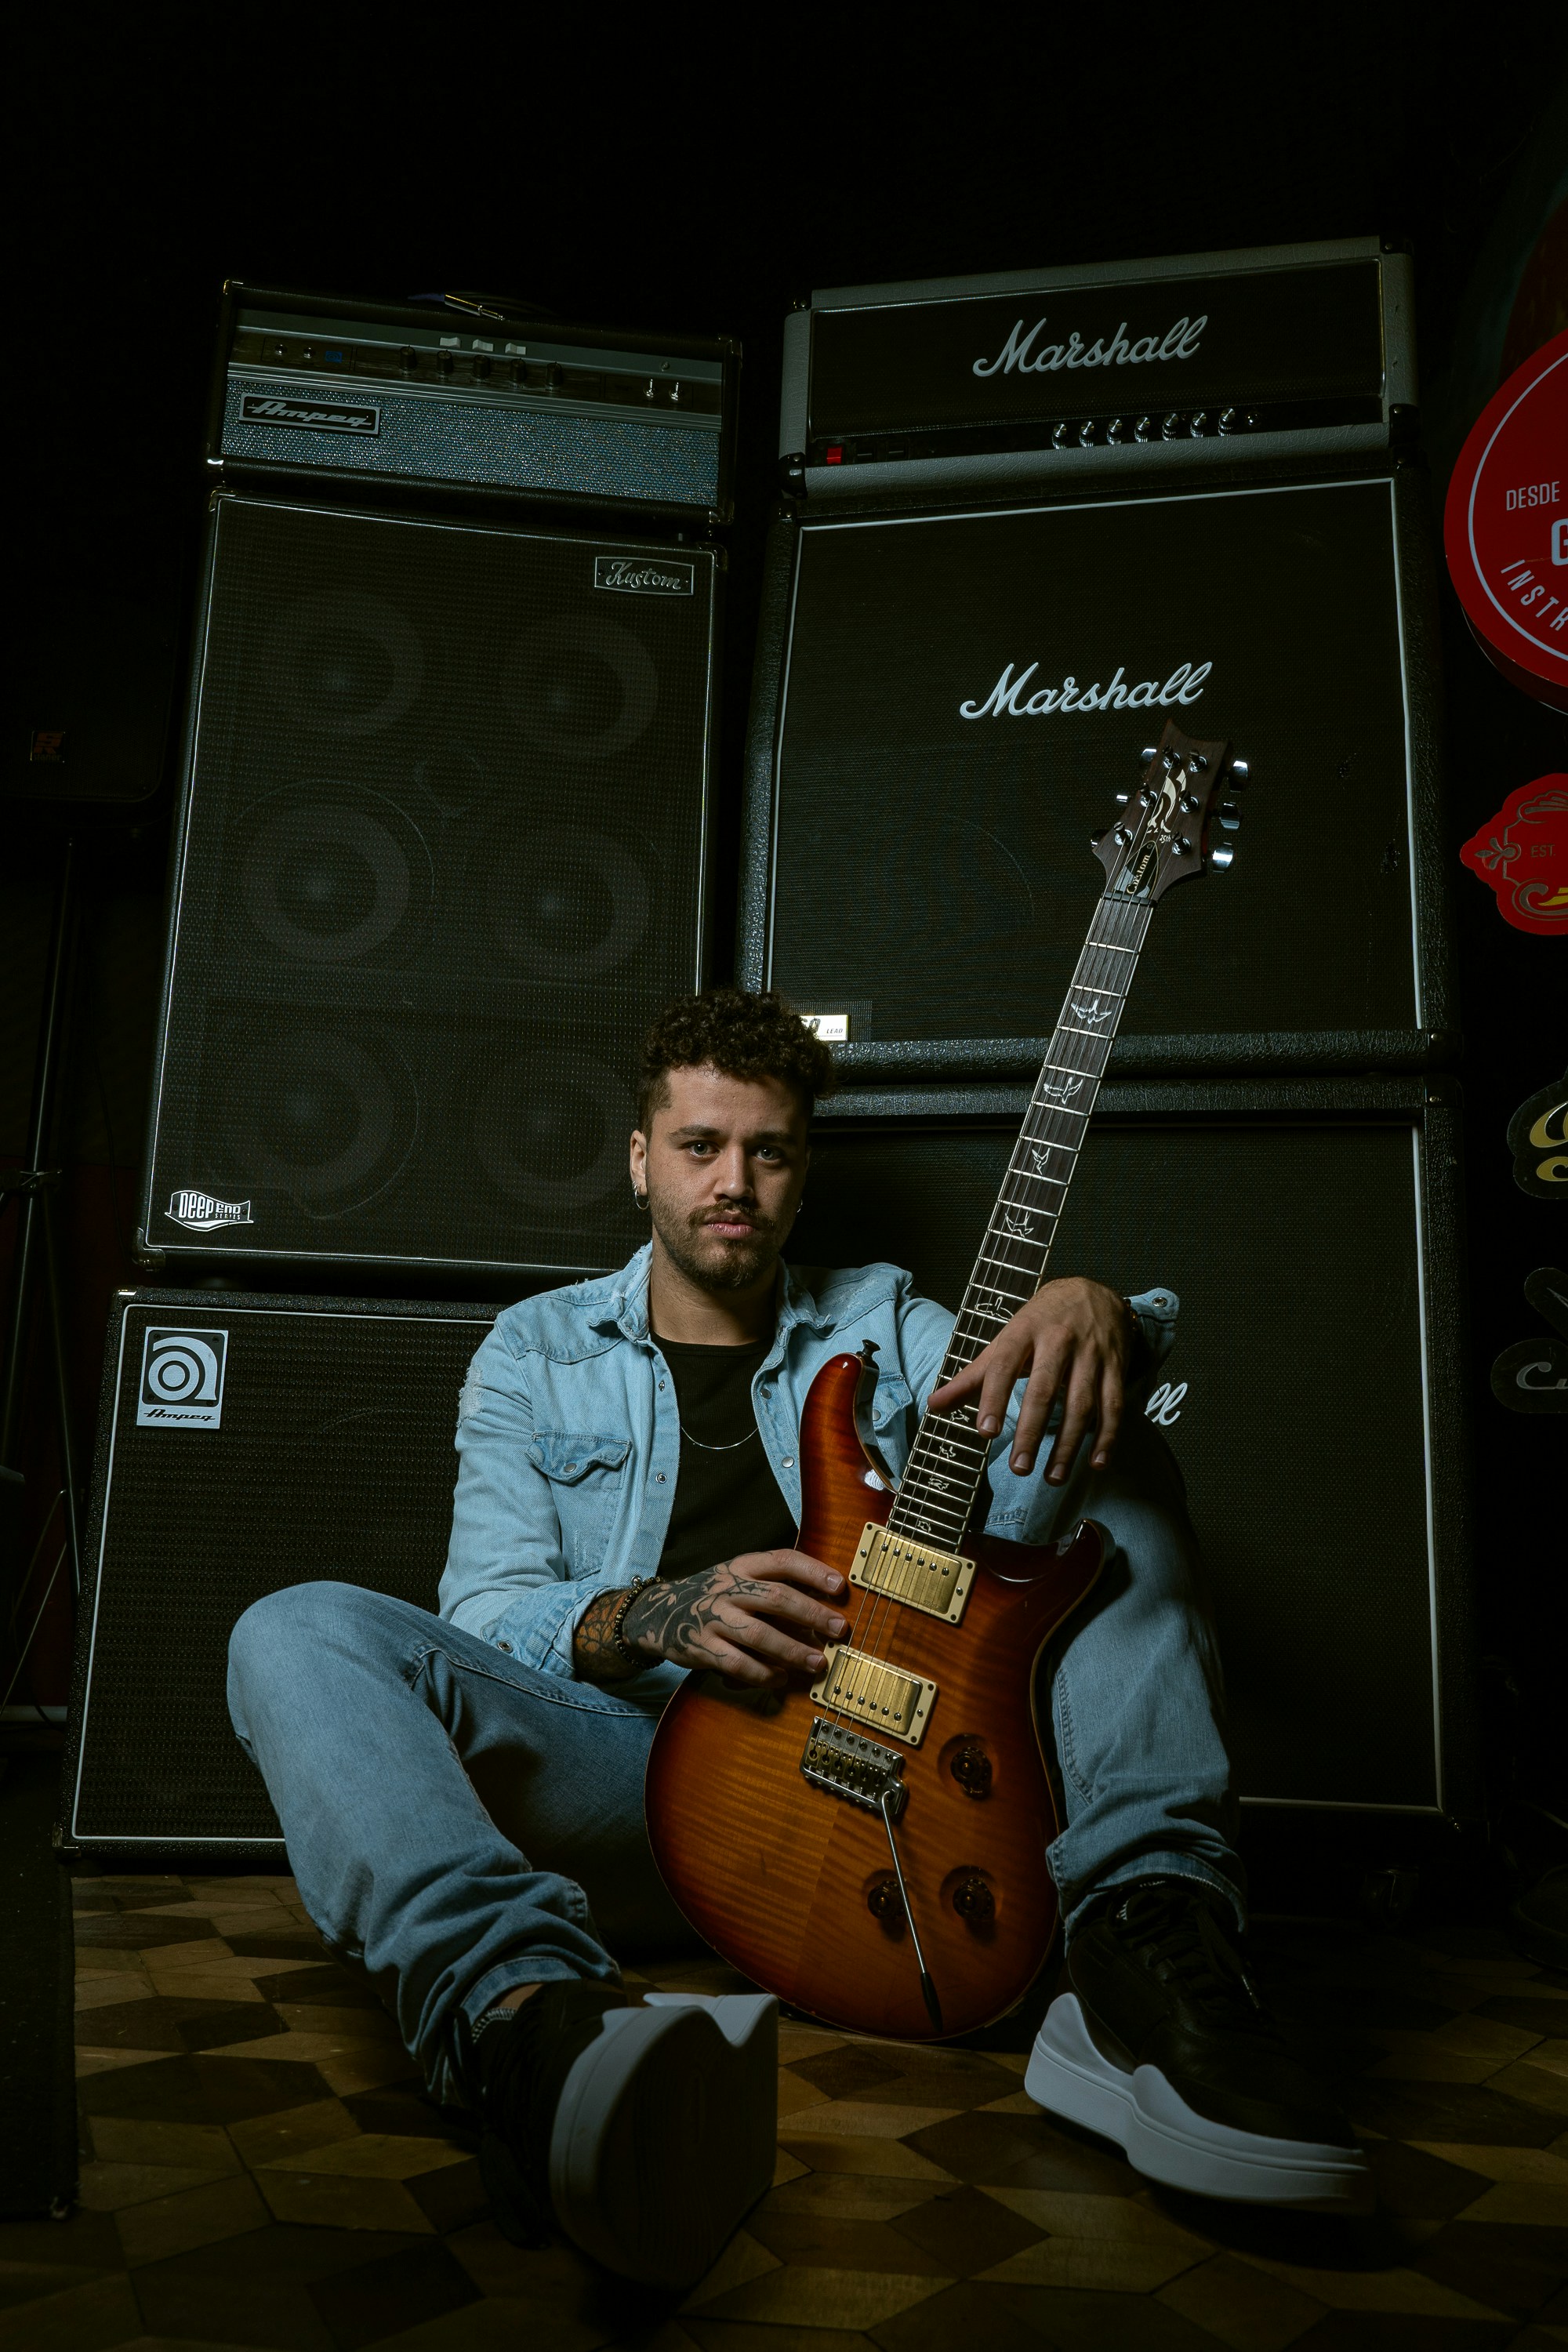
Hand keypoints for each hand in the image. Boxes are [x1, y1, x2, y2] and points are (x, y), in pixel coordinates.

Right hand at [625, 1550, 848, 1687]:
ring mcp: (713, 1618)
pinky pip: (737, 1663)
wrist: (659, 1612)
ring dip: (792, 1650)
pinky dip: (762, 1673)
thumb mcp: (738, 1577)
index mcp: (742, 1566)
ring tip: (817, 1662)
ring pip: (759, 1635)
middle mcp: (728, 1588)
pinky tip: (780, 1678)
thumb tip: (823, 1608)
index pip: (782, 1561)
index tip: (840, 1586)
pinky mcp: (701, 1647)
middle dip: (812, 1614)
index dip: (813, 1571)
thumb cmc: (714, 1596)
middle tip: (838, 1629)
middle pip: (776, 1598)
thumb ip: (773, 1586)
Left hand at [927, 1276, 1131, 1482]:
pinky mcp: (1117, 1367)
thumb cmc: (1041, 1322)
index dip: (994, 1398)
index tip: (986, 1433)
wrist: (1094, 1291)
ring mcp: (1092, 1354)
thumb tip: (933, 1406)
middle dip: (1032, 1431)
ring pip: (1082, 1404)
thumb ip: (972, 1376)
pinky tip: (1096, 1464)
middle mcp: (1059, 1339)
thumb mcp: (1006, 1340)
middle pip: (1045, 1390)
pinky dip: (1107, 1438)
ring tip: (1053, 1478)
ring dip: (1069, 1445)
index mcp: (1024, 1330)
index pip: (1005, 1364)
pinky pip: (1114, 1406)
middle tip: (1019, 1469)